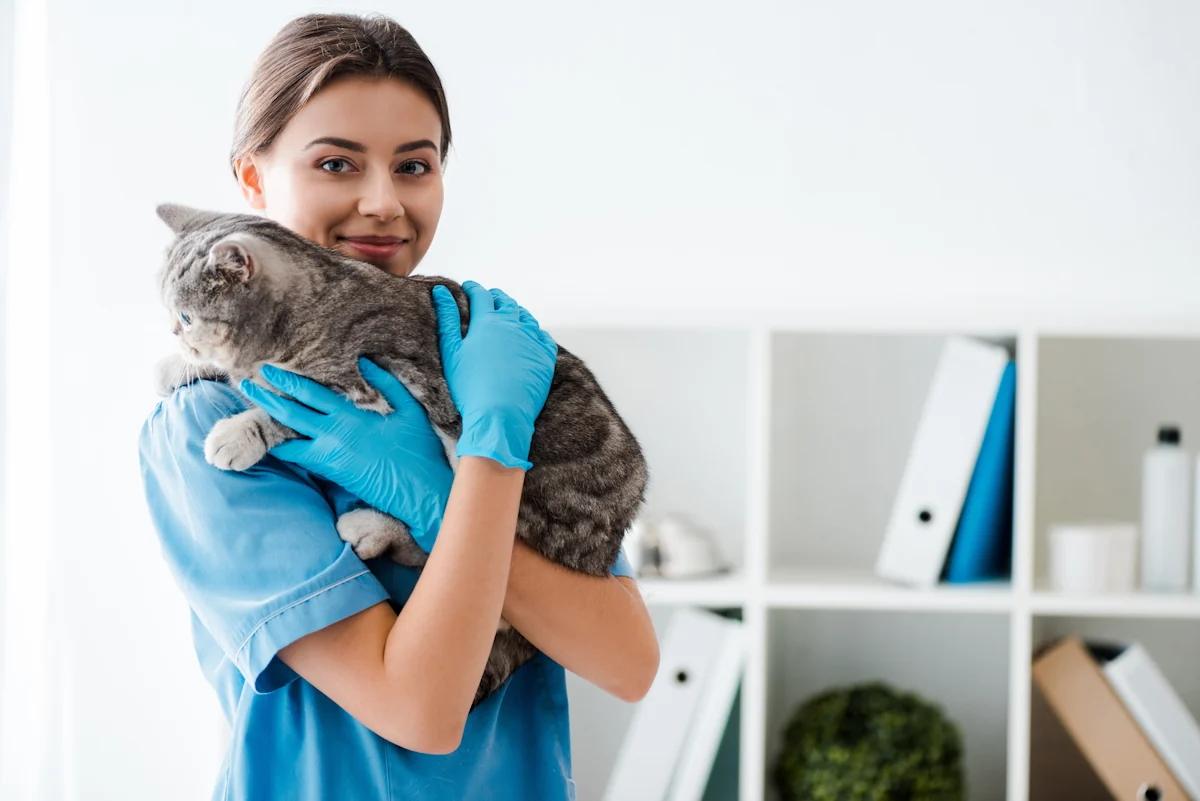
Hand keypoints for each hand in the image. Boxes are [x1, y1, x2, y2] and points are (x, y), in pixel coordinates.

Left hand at [238, 358, 452, 551]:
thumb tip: (367, 362)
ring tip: (254, 411)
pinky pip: (301, 457)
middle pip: (291, 414)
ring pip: (289, 439)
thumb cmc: (418, 451)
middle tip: (246, 386)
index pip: (311, 394)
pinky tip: (275, 440)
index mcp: (352, 417)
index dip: (288, 382)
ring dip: (271, 424)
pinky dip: (286, 448)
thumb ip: (388, 385)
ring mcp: (330, 456)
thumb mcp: (411, 411)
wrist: (418, 491)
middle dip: (266, 399)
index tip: (269, 370)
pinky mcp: (332, 473)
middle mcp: (334, 436)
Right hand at [431, 281, 557, 469]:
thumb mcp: (451, 351)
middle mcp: (513, 325)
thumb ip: (447, 318)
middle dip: (496, 297)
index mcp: (488, 321)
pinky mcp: (545, 357)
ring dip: (516, 312)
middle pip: (506, 303)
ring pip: (526, 317)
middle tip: (490, 297)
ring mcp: (532, 340)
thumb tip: (441, 291)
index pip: (481, 295)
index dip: (473, 288)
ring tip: (510, 314)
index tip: (469, 286)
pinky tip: (531, 335)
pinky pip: (543, 337)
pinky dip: (536, 332)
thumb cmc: (470, 387)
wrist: (500, 416)